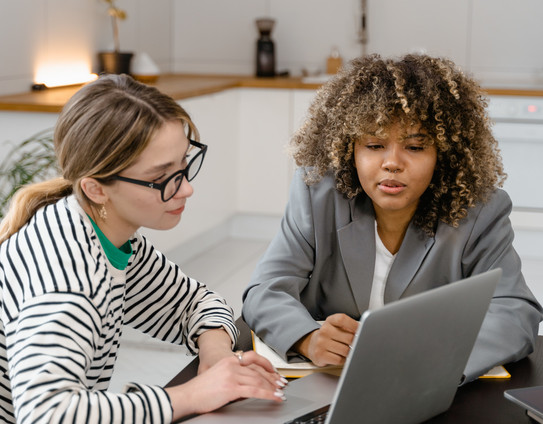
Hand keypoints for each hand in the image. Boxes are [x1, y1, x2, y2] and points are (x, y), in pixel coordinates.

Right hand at [165, 350, 286, 420]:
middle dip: (272, 378)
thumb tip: (249, 382)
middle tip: (281, 383)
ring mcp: (232, 376)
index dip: (267, 365)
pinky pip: (255, 391)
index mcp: (229, 360)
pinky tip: (274, 397)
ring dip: (272, 387)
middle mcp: (232, 365)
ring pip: (259, 380)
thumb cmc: (201, 389)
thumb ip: (233, 374)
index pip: (253, 359)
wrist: (188, 395)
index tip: (274, 372)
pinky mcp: (232, 388)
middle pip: (258, 371)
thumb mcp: (218, 374)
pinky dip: (268, 394)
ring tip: (280, 392)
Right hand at [294, 313, 357, 365]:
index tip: (360, 330)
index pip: (342, 319)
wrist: (312, 344)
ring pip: (345, 350)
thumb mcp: (337, 326)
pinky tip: (338, 356)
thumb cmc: (329, 335)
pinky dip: (342, 360)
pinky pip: (339, 360)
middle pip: (349, 338)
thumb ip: (349, 327)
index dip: (353, 325)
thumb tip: (363, 331)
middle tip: (351, 343)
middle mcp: (324, 330)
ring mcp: (321, 343)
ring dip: (348, 352)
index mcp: (330, 321)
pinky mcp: (320, 355)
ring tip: (343, 350)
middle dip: (354, 343)